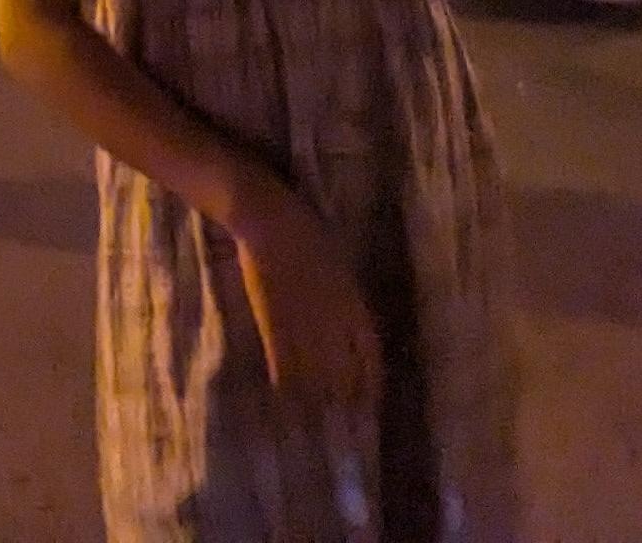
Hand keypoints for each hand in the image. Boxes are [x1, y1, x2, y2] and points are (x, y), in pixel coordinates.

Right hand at [224, 178, 378, 410]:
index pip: (369, 353)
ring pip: (315, 371)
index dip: (372, 381)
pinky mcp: (274, 320)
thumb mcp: (339, 265)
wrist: (269, 217)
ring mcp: (303, 321)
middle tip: (347, 424)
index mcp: (352, 300)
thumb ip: (348, 299)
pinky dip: (285, 383)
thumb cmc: (307, 232)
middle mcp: (333, 317)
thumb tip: (356, 332)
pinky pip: (283, 361)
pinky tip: (284, 399)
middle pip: (344, 368)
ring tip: (318, 423)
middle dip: (348, 398)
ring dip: (318, 399)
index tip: (372, 402)